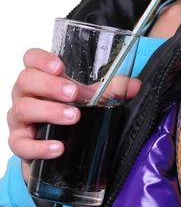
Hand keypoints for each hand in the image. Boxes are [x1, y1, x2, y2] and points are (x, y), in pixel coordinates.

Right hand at [7, 48, 140, 185]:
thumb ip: (112, 89)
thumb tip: (134, 85)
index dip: (41, 59)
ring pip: (23, 109)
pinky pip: (21, 144)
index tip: (59, 67)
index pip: (30, 58)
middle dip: (50, 86)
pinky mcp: (20, 143)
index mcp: (41, 76)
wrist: (56, 146)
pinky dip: (39, 146)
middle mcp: (25, 94)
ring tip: (73, 117)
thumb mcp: (91, 98)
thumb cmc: (70, 111)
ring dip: (49, 111)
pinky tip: (58, 147)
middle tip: (74, 94)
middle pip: (26, 81)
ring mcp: (19, 119)